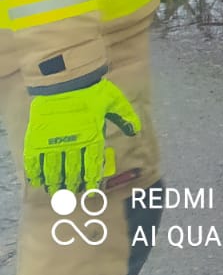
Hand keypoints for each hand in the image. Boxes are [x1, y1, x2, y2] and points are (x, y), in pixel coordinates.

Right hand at [22, 79, 141, 192]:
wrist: (65, 80)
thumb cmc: (91, 90)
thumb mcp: (114, 100)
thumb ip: (125, 117)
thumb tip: (135, 131)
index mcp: (93, 137)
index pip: (92, 166)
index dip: (91, 181)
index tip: (91, 192)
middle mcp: (73, 144)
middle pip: (72, 172)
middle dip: (72, 186)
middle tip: (72, 194)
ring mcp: (53, 143)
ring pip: (53, 171)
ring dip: (55, 183)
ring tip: (56, 191)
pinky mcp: (37, 139)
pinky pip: (34, 161)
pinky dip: (35, 173)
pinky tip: (38, 182)